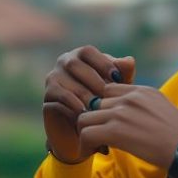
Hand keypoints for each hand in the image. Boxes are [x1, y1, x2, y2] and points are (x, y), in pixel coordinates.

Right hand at [42, 45, 135, 162]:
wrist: (90, 125)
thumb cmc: (107, 98)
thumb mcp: (119, 85)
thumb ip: (124, 72)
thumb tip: (129, 61)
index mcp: (81, 55)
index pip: (88, 52)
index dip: (103, 63)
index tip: (118, 78)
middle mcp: (64, 62)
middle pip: (75, 64)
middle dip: (94, 80)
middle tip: (108, 95)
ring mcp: (53, 78)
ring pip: (67, 82)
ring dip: (85, 95)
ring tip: (99, 107)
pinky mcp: (48, 97)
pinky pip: (59, 97)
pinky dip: (74, 104)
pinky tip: (86, 113)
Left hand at [76, 83, 177, 168]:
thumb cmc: (177, 135)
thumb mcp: (162, 108)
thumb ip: (143, 104)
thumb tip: (130, 113)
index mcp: (141, 90)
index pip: (108, 89)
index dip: (102, 106)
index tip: (105, 121)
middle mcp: (130, 97)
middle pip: (94, 103)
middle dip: (93, 120)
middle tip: (98, 136)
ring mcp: (121, 112)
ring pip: (85, 117)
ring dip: (86, 133)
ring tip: (94, 145)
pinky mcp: (115, 130)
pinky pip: (86, 134)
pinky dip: (85, 146)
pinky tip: (93, 152)